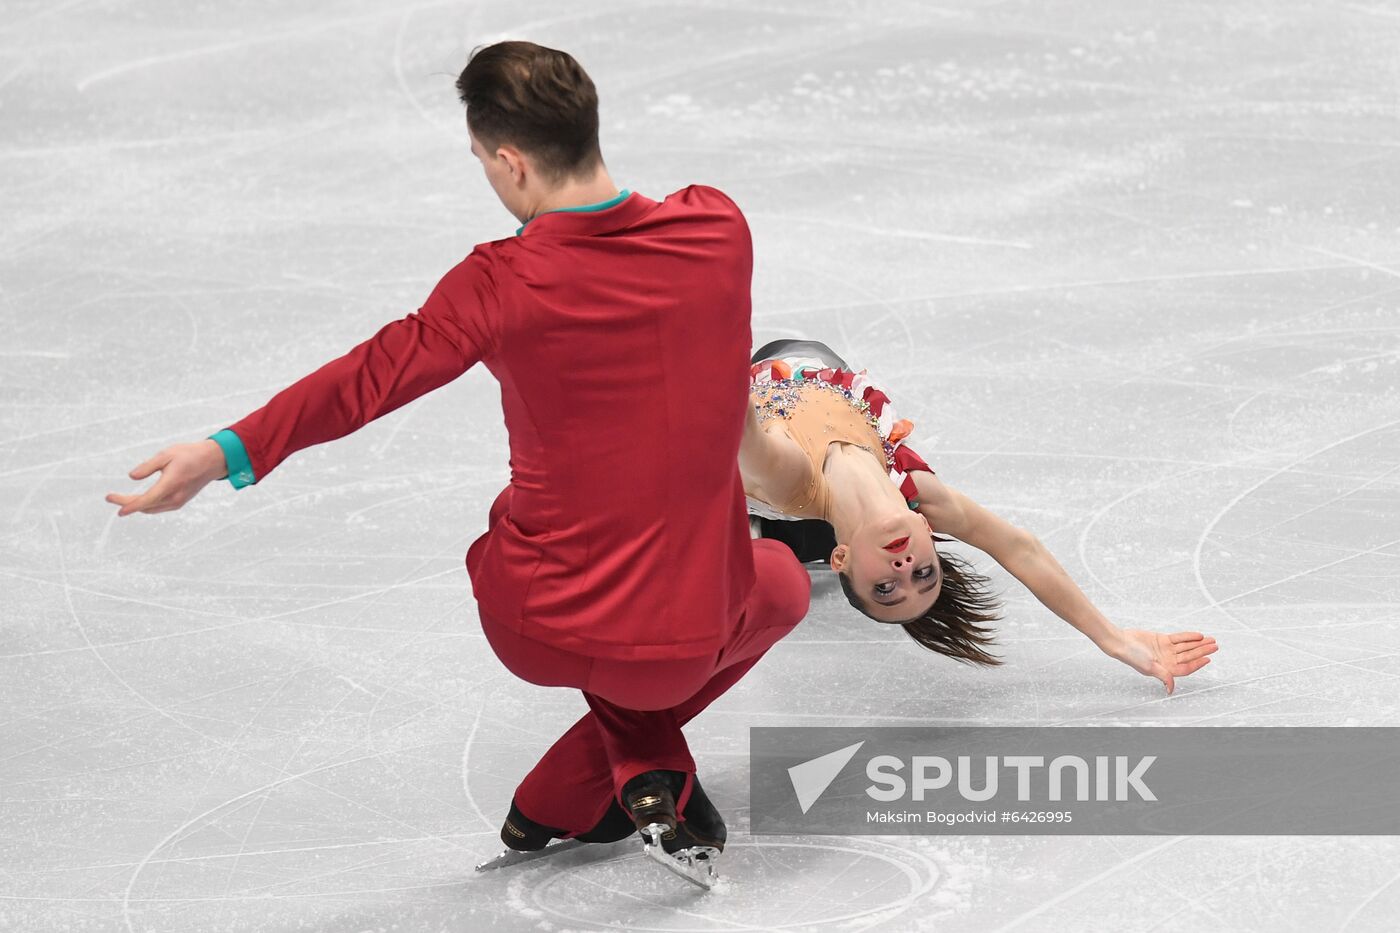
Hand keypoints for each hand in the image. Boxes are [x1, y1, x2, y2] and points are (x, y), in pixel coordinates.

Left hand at [105, 440, 228, 516]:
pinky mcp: (181, 501)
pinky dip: (148, 505)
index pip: (146, 500)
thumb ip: (148, 467)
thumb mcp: (166, 455)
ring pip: (152, 509)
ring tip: (122, 499)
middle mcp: (175, 497)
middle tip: (111, 497)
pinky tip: (141, 500)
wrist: (213, 461)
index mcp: (171, 484)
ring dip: (137, 506)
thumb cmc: (190, 455)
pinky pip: (160, 507)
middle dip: (128, 504)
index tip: (116, 507)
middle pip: (146, 506)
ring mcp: (179, 501)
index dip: (129, 505)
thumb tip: (132, 477)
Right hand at [1108, 629, 1217, 694]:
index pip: (1187, 667)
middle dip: (1202, 650)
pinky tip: (1198, 635)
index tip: (1208, 659)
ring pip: (1186, 646)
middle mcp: (1167, 660)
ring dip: (1198, 643)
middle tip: (1215, 645)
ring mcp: (1166, 650)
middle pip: (1189, 656)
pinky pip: (1178, 638)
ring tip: (1210, 639)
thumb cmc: (1132, 656)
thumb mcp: (1150, 668)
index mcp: (1166, 670)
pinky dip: (1188, 637)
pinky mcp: (1162, 640)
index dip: (1198, 664)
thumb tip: (1171, 690)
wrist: (1121, 641)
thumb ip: (1164, 677)